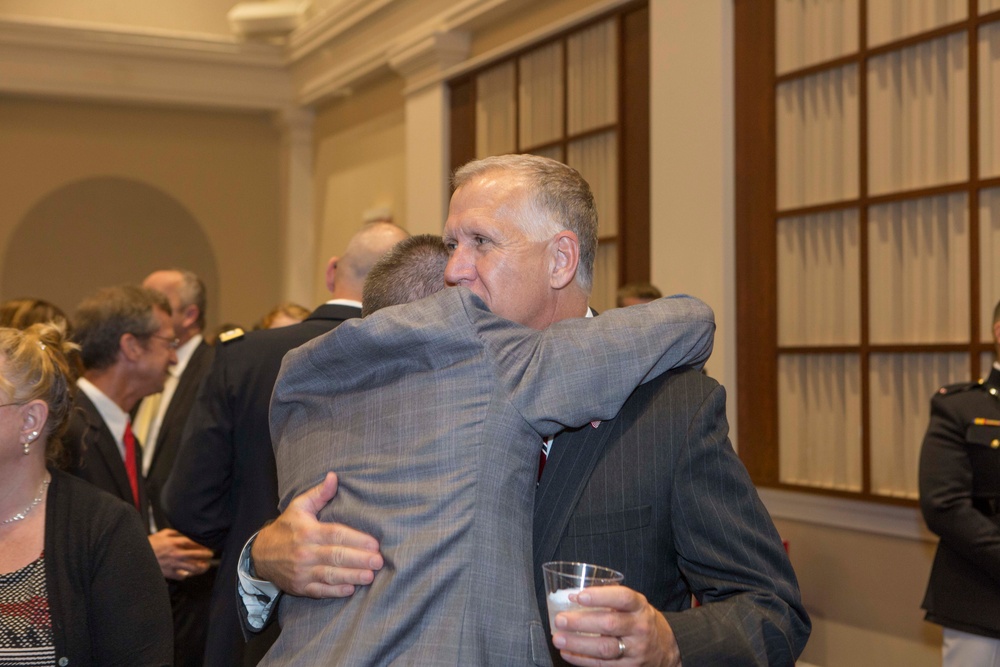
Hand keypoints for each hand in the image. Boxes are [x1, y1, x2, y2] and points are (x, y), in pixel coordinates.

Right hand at [148, 528, 213, 580]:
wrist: (138, 557)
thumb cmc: (149, 545)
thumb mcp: (162, 534)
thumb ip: (175, 533)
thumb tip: (184, 533)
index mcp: (175, 542)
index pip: (195, 543)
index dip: (203, 544)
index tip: (208, 545)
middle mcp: (177, 554)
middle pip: (198, 555)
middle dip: (207, 555)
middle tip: (210, 554)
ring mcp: (174, 564)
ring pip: (193, 567)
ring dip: (202, 567)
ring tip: (205, 565)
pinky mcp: (170, 573)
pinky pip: (182, 576)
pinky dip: (186, 575)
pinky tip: (189, 572)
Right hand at [251, 472, 382, 597]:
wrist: (260, 554)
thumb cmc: (286, 527)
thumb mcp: (299, 506)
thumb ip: (319, 493)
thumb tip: (334, 476)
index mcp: (307, 531)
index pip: (335, 535)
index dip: (356, 539)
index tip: (374, 544)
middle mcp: (305, 552)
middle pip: (336, 556)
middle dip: (359, 559)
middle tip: (378, 561)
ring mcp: (301, 572)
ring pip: (330, 575)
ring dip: (352, 576)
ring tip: (370, 576)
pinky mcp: (300, 587)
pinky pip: (320, 590)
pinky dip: (335, 591)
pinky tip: (350, 589)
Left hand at [551, 585, 680, 666]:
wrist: (665, 649)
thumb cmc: (639, 621)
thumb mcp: (634, 605)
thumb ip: (610, 600)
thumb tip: (572, 597)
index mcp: (640, 607)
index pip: (622, 598)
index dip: (600, 596)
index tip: (578, 596)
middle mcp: (640, 628)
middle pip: (610, 624)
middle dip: (581, 622)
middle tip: (560, 620)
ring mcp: (635, 650)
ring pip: (605, 648)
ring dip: (578, 644)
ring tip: (558, 638)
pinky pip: (603, 665)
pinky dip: (582, 659)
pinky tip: (567, 652)